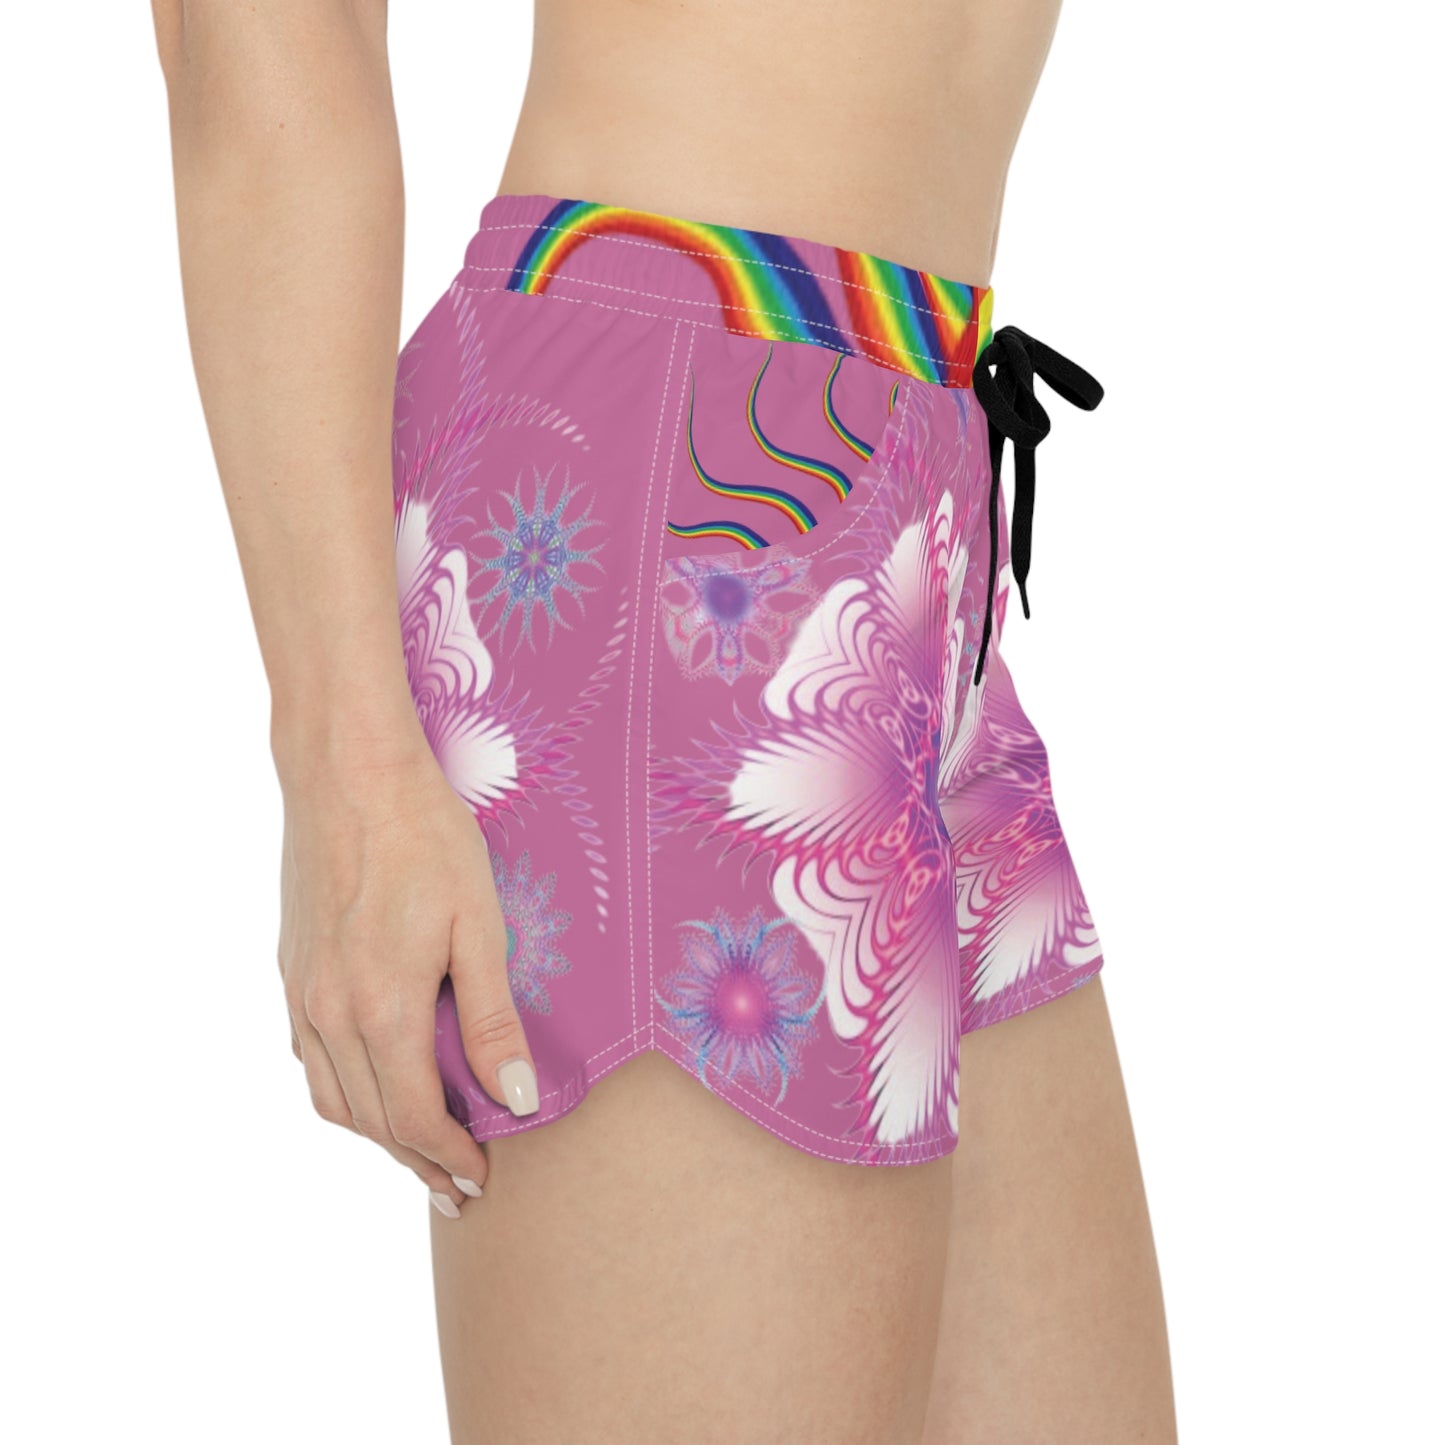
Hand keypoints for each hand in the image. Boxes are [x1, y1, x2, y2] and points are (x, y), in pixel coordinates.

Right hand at [276, 730, 537, 1216]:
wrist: (348, 770)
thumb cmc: (425, 837)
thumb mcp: (481, 925)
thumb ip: (493, 1019)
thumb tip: (513, 1099)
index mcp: (381, 1010)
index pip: (415, 1118)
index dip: (451, 1157)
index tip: (482, 1179)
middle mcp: (329, 1014)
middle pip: (371, 1120)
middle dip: (417, 1161)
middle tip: (456, 1188)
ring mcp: (301, 993)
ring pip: (332, 1097)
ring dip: (375, 1135)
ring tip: (416, 1153)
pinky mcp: (291, 969)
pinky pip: (308, 1057)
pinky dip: (342, 1092)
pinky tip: (368, 1087)